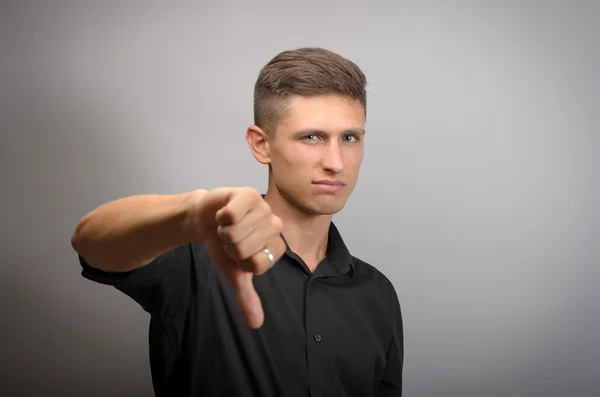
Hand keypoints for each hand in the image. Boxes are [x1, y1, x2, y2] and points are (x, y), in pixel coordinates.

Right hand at [190, 187, 284, 327]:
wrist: (205, 218)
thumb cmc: (223, 244)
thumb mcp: (234, 273)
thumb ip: (247, 297)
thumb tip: (256, 324)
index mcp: (275, 246)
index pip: (257, 264)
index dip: (239, 261)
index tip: (237, 253)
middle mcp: (274, 225)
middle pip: (244, 248)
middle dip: (229, 245)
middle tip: (229, 237)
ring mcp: (262, 207)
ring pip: (236, 232)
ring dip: (223, 230)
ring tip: (226, 225)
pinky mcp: (247, 194)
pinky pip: (231, 214)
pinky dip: (220, 217)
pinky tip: (223, 213)